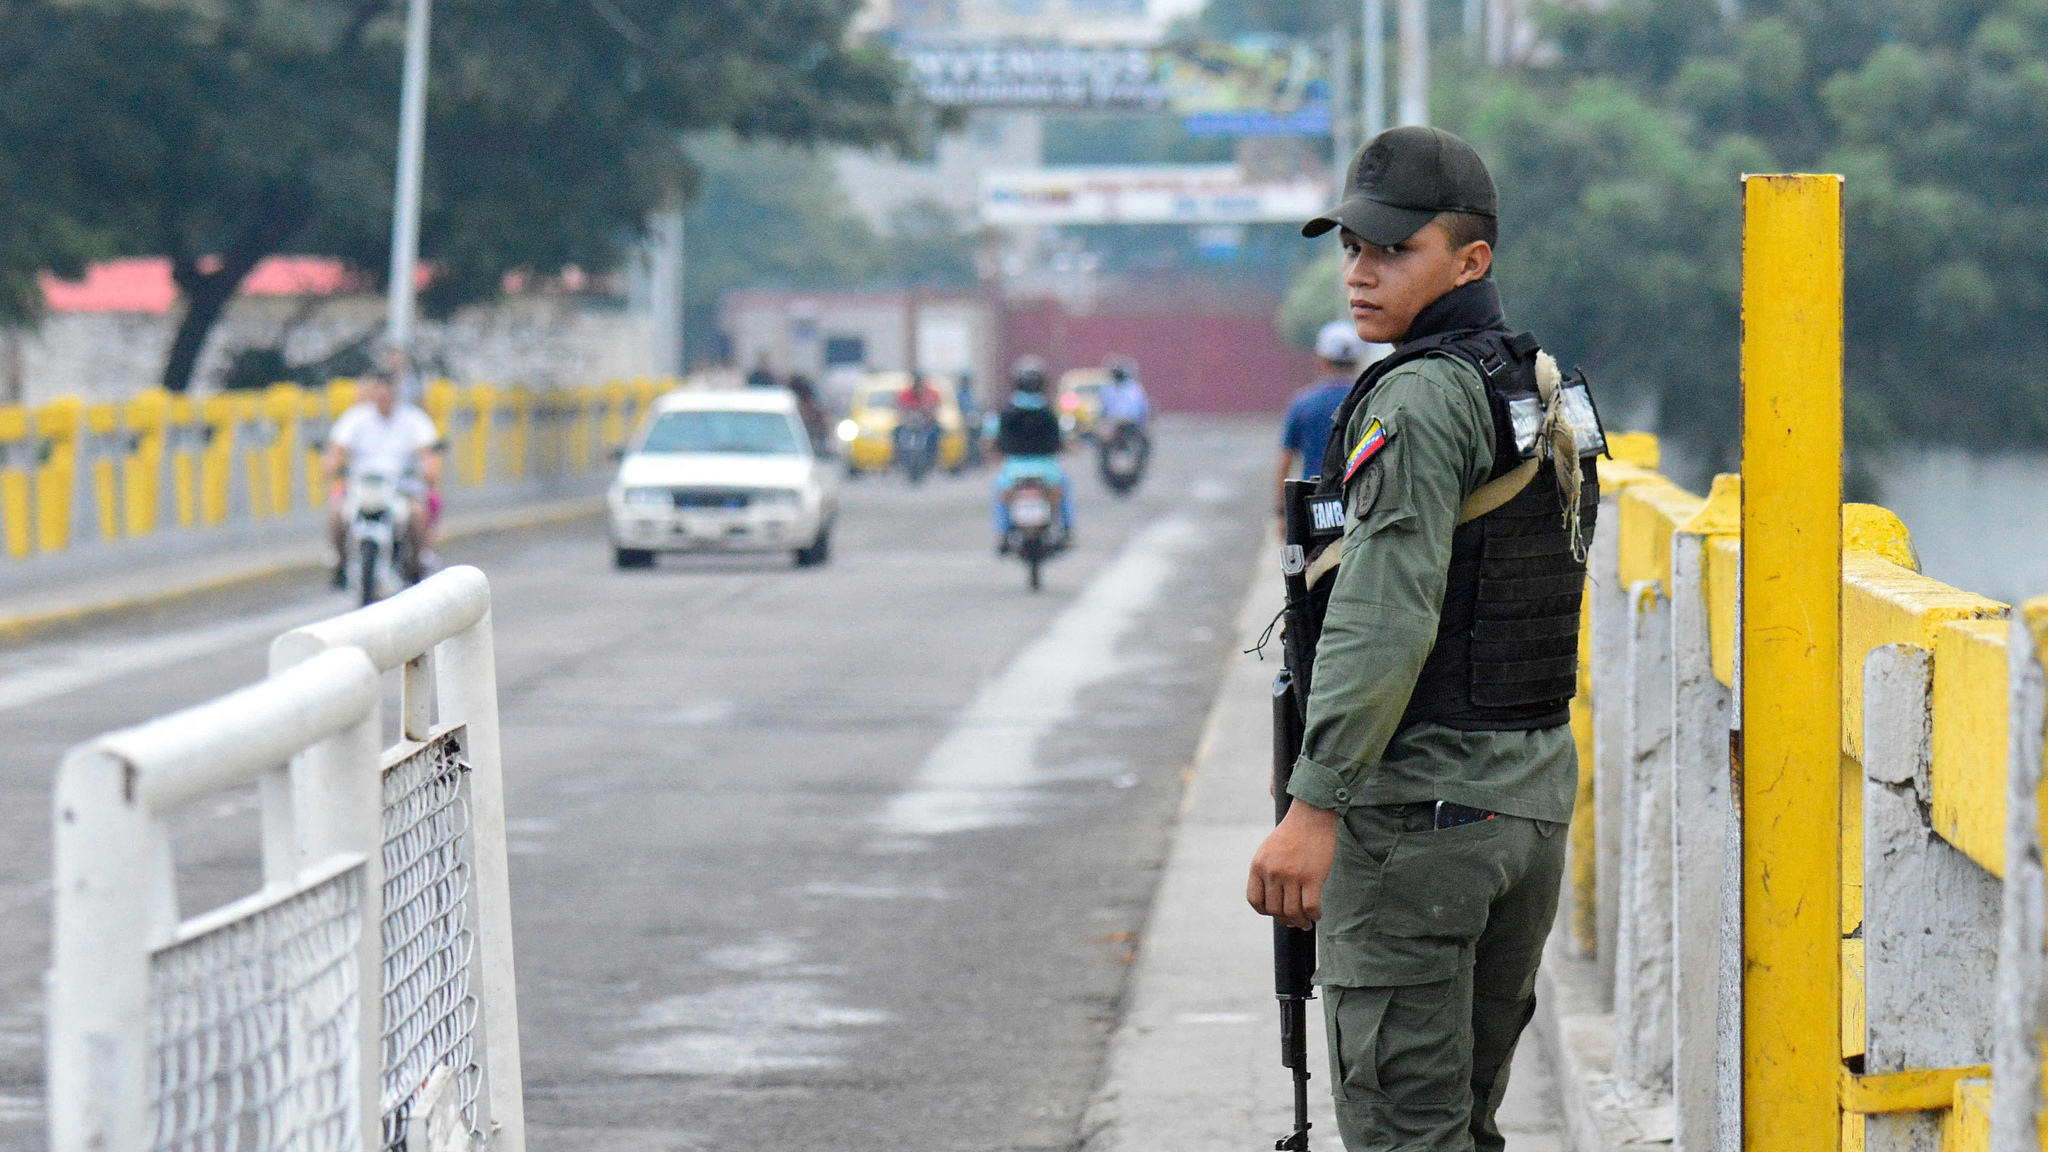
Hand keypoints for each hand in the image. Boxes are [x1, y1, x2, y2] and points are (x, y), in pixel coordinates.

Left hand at [1247, 801, 1338, 930]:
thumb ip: (1265, 873)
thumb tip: (1272, 904)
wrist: (1311, 816)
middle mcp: (1272, 872)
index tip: (1276, 913)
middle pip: (1275, 910)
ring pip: (1293, 912)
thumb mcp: (1268, 851)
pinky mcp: (1312, 877)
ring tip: (1305, 923)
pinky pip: (1311, 907)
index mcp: (1258, 866)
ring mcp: (1292, 875)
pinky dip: (1314, 916)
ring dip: (1300, 922)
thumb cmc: (1292, 835)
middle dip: (1285, 919)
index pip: (1255, 901)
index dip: (1265, 911)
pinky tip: (1317, 915)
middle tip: (1294, 921)